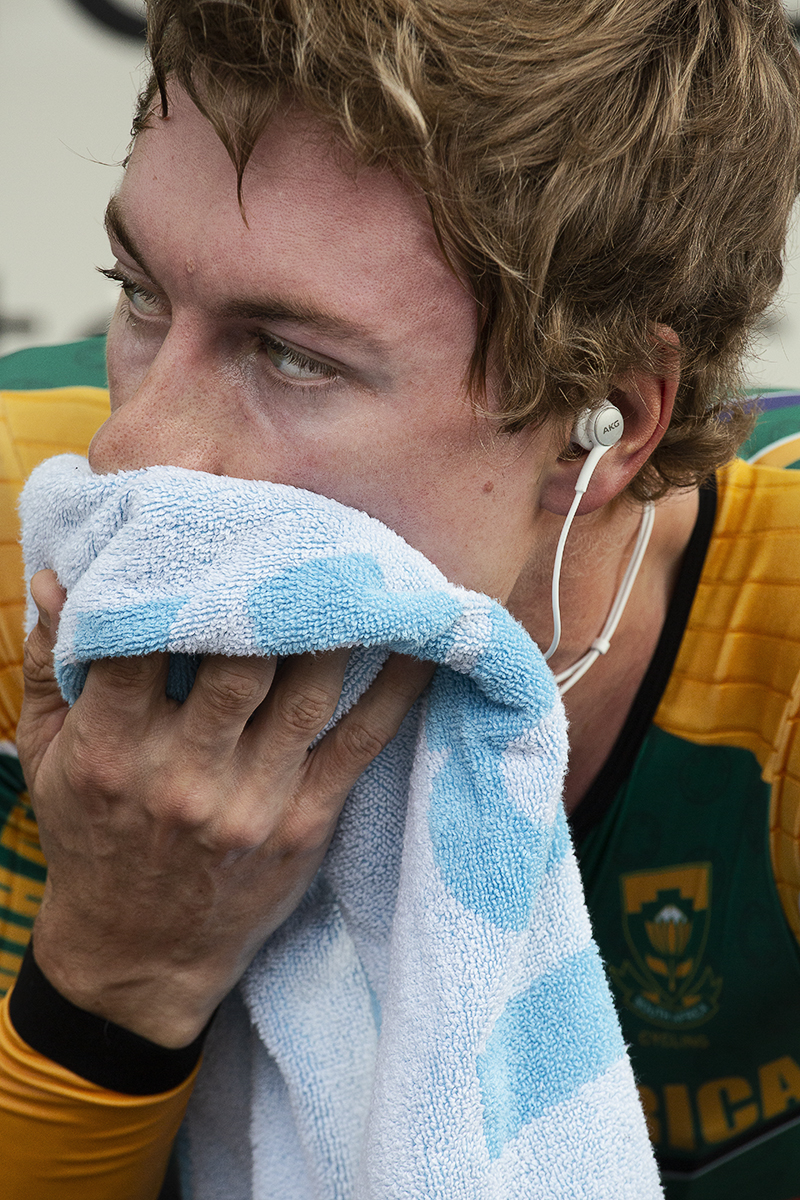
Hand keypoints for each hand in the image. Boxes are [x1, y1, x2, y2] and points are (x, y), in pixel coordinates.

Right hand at [18, 569, 432, 1047]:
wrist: (136, 956)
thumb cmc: (89, 839)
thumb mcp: (49, 757)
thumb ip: (52, 664)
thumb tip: (63, 577)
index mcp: (110, 749)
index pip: (140, 644)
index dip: (174, 580)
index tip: (205, 528)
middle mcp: (181, 774)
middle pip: (237, 661)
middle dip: (267, 594)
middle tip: (298, 531)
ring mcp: (249, 802)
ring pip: (304, 693)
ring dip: (336, 626)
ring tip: (359, 564)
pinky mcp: (303, 825)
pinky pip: (355, 746)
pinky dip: (391, 692)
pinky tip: (416, 642)